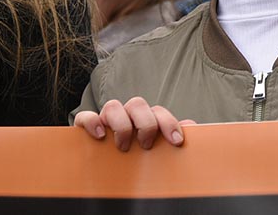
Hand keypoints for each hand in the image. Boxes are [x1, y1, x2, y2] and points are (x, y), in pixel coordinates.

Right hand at [72, 97, 195, 151]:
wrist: (108, 174)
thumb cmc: (138, 158)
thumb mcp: (157, 151)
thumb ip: (172, 138)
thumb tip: (191, 127)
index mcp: (145, 119)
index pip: (159, 112)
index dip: (169, 123)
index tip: (176, 142)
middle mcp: (126, 116)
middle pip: (137, 104)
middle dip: (145, 123)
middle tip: (146, 145)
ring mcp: (106, 120)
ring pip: (113, 106)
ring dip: (121, 125)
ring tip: (124, 147)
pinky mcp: (86, 127)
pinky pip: (85, 116)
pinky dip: (92, 122)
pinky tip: (100, 136)